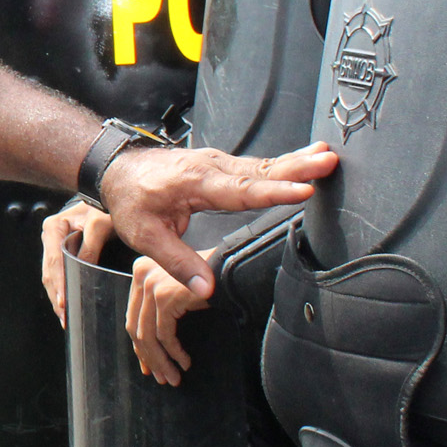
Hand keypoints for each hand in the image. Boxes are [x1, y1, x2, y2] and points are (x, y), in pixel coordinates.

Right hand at [40, 204, 115, 325]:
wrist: (105, 197)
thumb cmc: (103, 207)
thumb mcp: (100, 223)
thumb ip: (91, 244)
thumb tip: (84, 268)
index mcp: (53, 227)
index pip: (54, 261)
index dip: (59, 283)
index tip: (63, 301)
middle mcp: (50, 237)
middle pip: (49, 272)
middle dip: (56, 296)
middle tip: (64, 317)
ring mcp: (54, 245)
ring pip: (51, 276)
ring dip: (57, 297)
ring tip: (64, 317)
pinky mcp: (62, 253)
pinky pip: (59, 274)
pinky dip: (61, 290)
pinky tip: (66, 305)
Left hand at [99, 142, 335, 298]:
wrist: (117, 170)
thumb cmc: (130, 201)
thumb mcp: (144, 236)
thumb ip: (177, 262)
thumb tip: (207, 289)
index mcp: (194, 182)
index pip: (240, 191)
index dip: (274, 193)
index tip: (304, 192)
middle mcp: (210, 167)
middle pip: (260, 171)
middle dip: (297, 167)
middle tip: (329, 161)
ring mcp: (217, 163)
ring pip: (262, 165)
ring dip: (296, 162)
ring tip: (327, 157)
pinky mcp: (220, 165)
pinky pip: (256, 165)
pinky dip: (283, 163)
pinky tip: (305, 158)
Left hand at [124, 256, 206, 383]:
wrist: (233, 267)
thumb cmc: (212, 280)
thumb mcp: (178, 291)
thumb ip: (161, 308)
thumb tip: (148, 345)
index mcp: (141, 270)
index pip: (134, 315)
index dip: (140, 345)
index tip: (148, 366)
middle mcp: (142, 273)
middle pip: (137, 326)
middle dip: (149, 357)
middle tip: (161, 377)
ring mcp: (152, 284)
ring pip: (148, 335)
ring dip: (161, 361)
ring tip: (173, 377)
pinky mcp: (165, 295)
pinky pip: (164, 334)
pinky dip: (174, 353)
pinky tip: (184, 363)